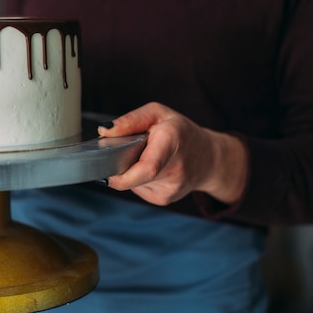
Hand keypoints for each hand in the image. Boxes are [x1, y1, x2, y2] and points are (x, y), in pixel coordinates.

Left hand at [98, 102, 246, 204]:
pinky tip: (151, 170)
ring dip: (131, 171)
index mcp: (172, 141)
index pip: (147, 168)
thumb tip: (104, 131)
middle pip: (134, 175)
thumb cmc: (181, 132)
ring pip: (133, 183)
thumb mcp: (157, 113)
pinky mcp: (164, 199)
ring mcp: (171, 188)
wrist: (208, 158)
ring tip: (146, 158)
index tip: (107, 177)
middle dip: (121, 165)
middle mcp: (174, 169)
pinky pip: (138, 189)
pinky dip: (137, 179)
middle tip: (127, 152)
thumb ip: (130, 120)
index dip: (123, 176)